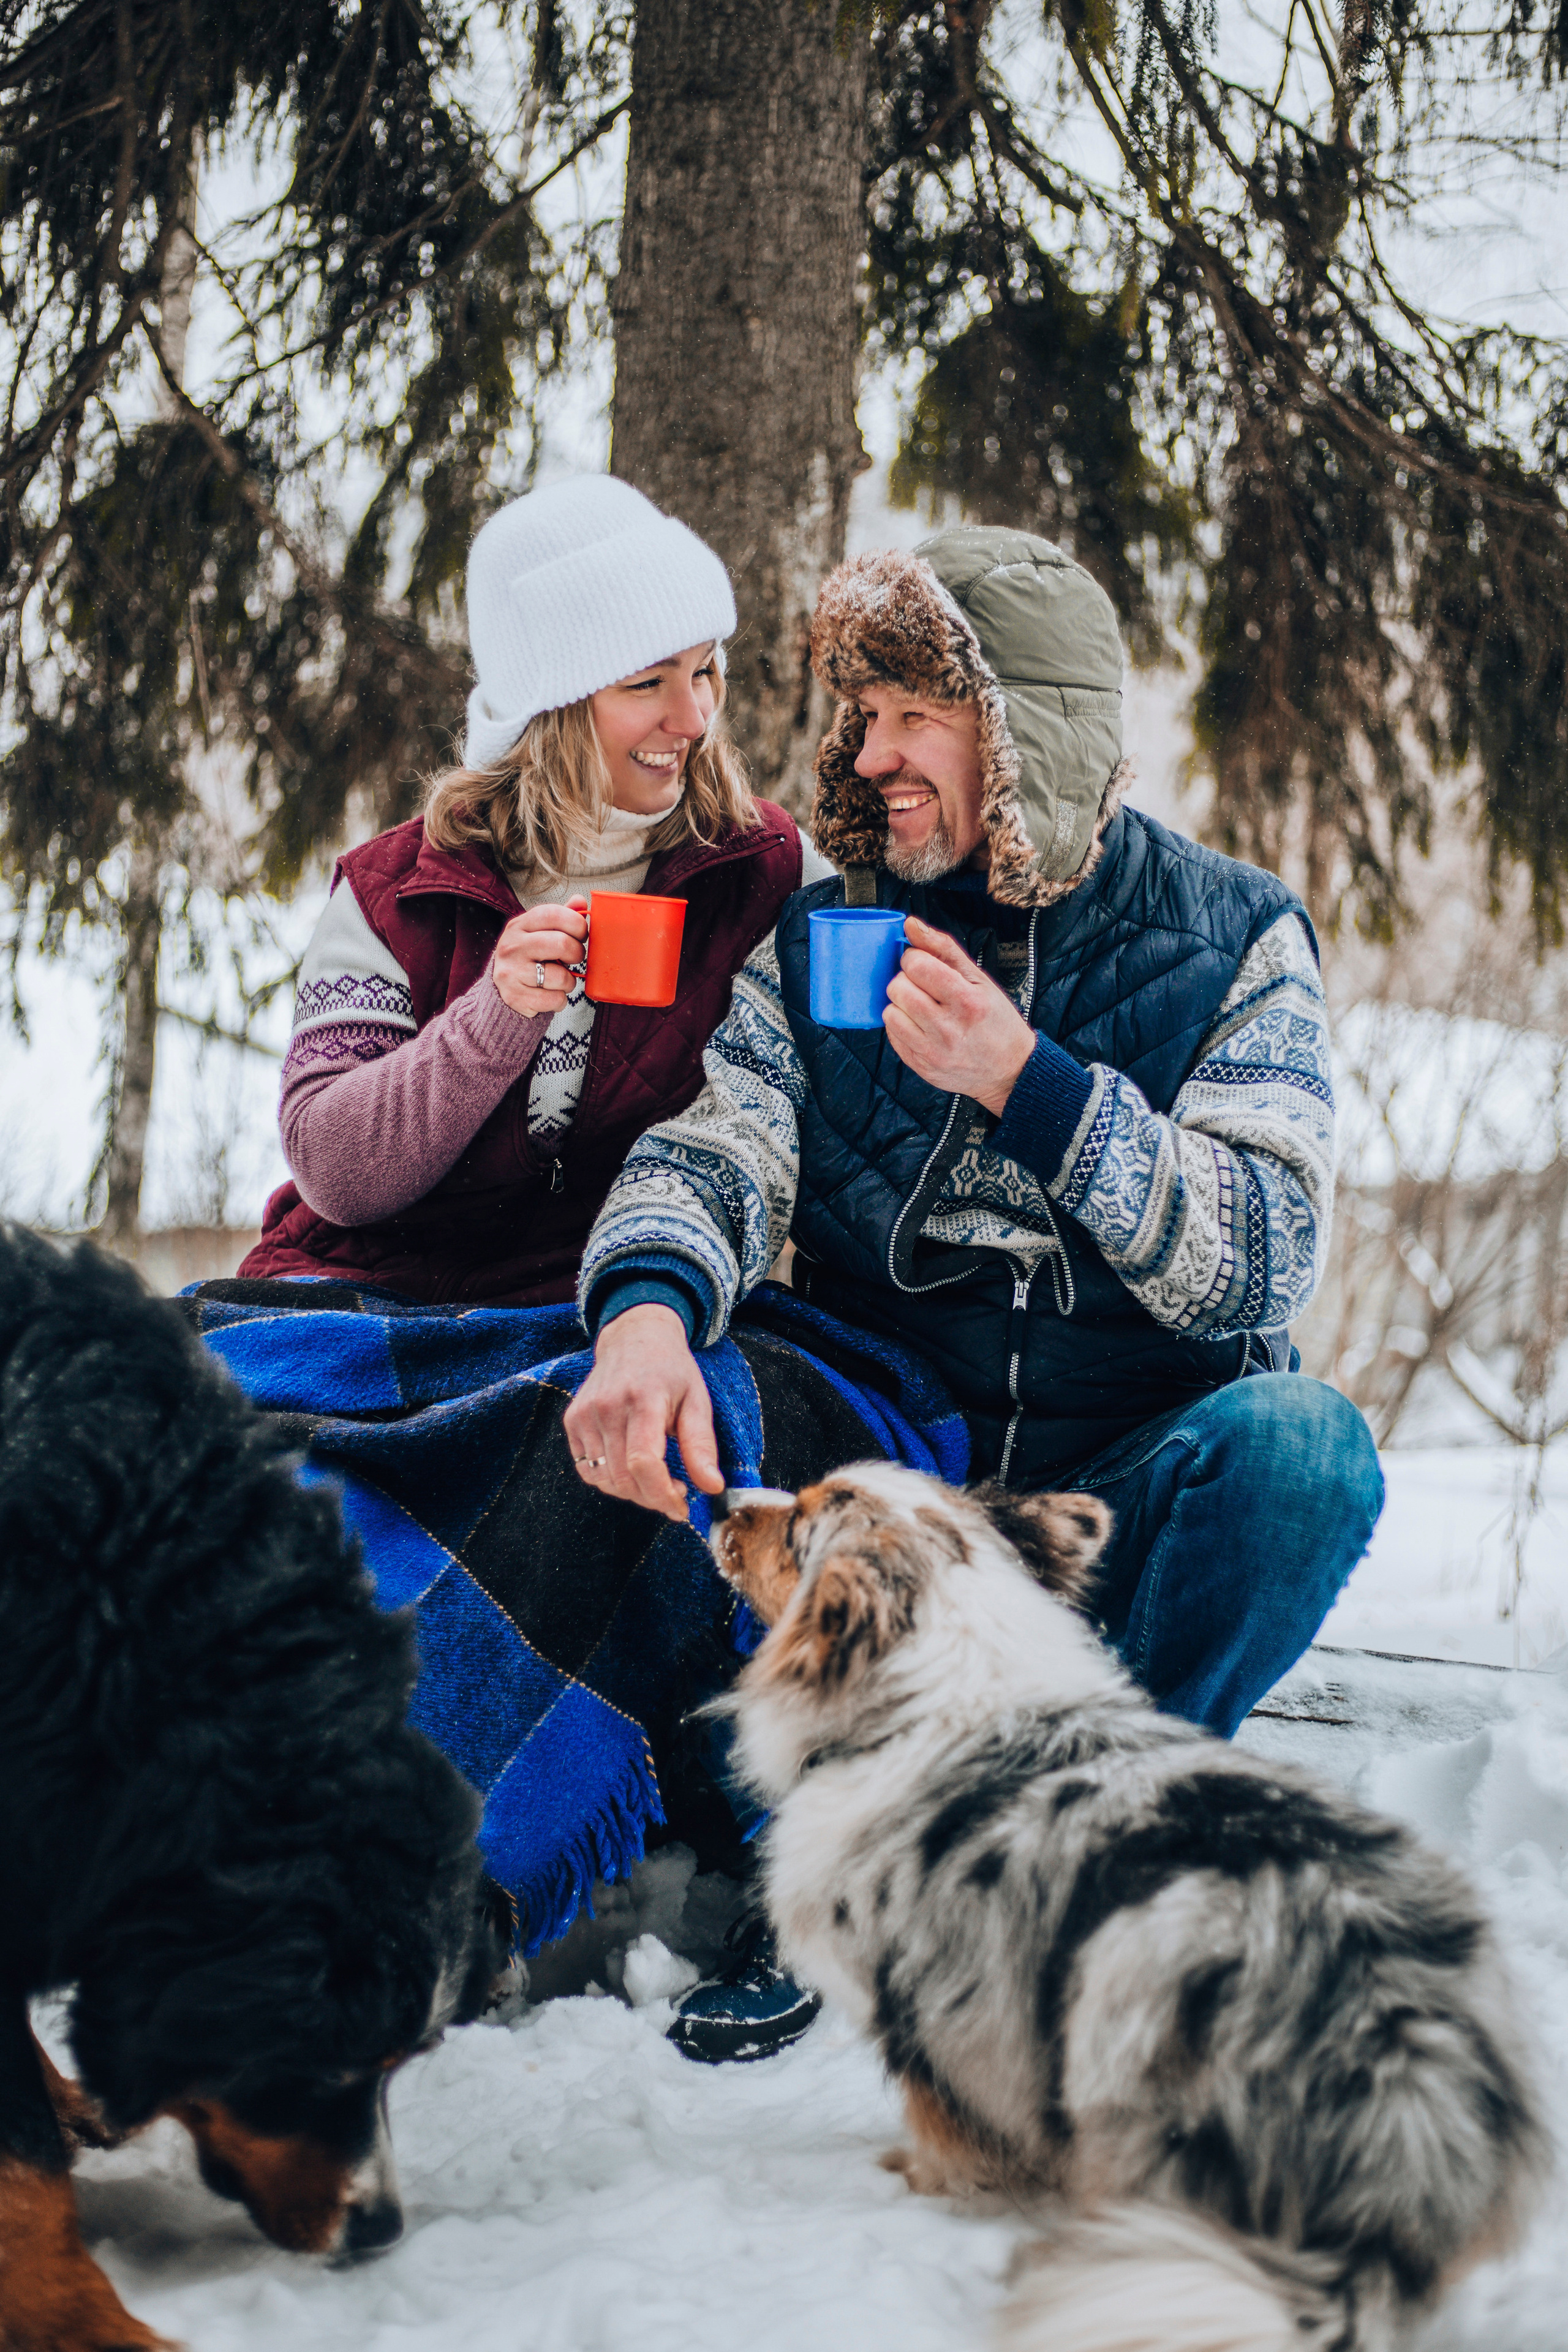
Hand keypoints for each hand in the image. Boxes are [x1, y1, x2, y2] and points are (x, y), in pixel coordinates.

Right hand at [492, 897, 588, 1017]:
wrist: (500, 990)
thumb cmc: (529, 957)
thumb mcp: (540, 932)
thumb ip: (561, 917)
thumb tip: (580, 901)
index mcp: (519, 925)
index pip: (553, 914)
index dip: (576, 924)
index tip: (582, 935)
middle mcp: (511, 946)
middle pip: (561, 944)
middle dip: (577, 954)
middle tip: (574, 958)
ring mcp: (510, 972)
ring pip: (560, 976)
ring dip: (569, 982)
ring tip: (560, 980)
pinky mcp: (514, 997)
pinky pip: (554, 999)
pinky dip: (560, 1000)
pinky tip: (550, 995)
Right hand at [562, 1303, 723, 1521]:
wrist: (634, 1338)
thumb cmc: (671, 1371)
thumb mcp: (697, 1402)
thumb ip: (701, 1446)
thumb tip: (712, 1488)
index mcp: (644, 1399)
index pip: (644, 1462)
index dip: (662, 1494)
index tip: (681, 1506)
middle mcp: (608, 1406)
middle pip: (623, 1477)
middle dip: (651, 1498)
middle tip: (674, 1494)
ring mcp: (585, 1414)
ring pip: (603, 1479)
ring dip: (632, 1493)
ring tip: (655, 1481)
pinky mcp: (572, 1420)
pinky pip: (587, 1470)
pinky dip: (610, 1481)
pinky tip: (631, 1469)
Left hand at [883, 915, 1035, 1115]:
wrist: (1010, 1069)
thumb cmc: (995, 1020)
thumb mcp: (979, 979)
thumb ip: (943, 948)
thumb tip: (910, 924)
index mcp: (967, 1001)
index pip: (917, 966)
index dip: (915, 959)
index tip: (924, 964)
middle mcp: (949, 1028)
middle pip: (898, 988)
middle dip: (906, 980)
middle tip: (924, 986)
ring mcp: (933, 1051)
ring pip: (890, 1012)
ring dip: (901, 1004)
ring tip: (922, 1006)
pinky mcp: (922, 1066)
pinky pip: (892, 1035)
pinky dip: (901, 1025)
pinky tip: (920, 1025)